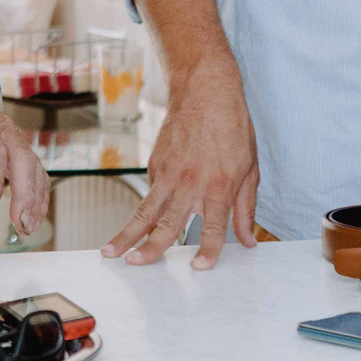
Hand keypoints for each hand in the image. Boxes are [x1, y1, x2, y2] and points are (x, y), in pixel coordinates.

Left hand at [0, 97, 50, 236]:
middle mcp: (1, 127)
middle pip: (22, 158)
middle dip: (25, 192)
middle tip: (19, 222)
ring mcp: (14, 138)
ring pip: (34, 166)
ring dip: (34, 198)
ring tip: (26, 226)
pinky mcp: (20, 150)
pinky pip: (36, 172)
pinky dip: (38, 195)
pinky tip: (33, 217)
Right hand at [103, 49, 257, 267]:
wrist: (206, 91)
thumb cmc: (232, 128)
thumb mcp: (249, 170)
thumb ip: (245, 209)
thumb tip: (248, 240)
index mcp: (218, 187)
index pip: (213, 229)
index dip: (207, 252)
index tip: (199, 269)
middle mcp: (190, 183)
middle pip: (167, 224)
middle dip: (149, 248)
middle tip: (135, 265)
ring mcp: (168, 173)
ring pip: (144, 211)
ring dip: (126, 233)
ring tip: (110, 251)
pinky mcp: (155, 163)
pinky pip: (150, 192)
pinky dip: (145, 209)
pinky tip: (139, 221)